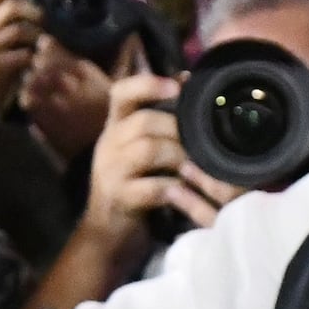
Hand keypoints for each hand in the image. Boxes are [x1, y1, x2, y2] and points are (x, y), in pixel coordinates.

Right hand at [0, 0, 46, 114]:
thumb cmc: (11, 72)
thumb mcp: (20, 46)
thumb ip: (28, 27)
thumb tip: (50, 8)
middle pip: (11, 7)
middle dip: (36, 13)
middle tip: (48, 25)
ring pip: (15, 31)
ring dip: (37, 38)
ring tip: (45, 49)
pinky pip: (9, 56)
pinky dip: (27, 58)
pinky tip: (34, 65)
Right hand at [81, 72, 235, 239]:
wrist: (107, 228)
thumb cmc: (132, 181)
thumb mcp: (137, 146)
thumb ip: (157, 118)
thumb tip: (186, 80)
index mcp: (115, 126)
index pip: (121, 93)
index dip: (148, 84)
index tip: (177, 86)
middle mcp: (109, 143)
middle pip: (142, 121)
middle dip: (177, 128)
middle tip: (200, 141)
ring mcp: (111, 171)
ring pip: (147, 150)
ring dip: (178, 156)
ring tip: (195, 166)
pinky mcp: (120, 198)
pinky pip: (151, 187)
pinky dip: (173, 188)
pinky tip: (185, 192)